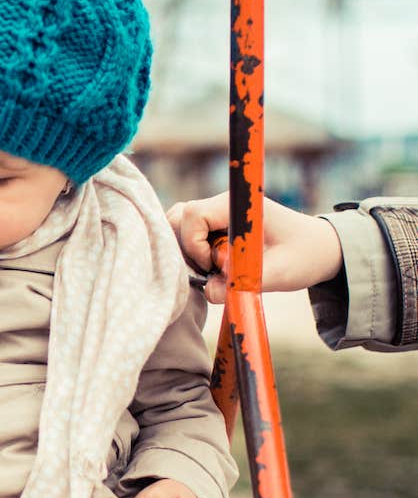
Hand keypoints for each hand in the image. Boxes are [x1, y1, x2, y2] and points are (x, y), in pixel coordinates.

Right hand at [166, 191, 343, 302]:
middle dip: (185, 250)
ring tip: (211, 271)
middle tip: (209, 271)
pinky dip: (191, 255)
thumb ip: (243, 283)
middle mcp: (222, 205)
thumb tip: (208, 292)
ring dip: (187, 254)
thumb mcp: (279, 274)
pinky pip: (187, 235)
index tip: (216, 266)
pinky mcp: (215, 228)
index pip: (193, 215)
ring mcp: (216, 215)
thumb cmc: (303, 256)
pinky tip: (211, 269)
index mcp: (238, 206)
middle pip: (178, 218)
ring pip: (178, 226)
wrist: (318, 248)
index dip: (195, 245)